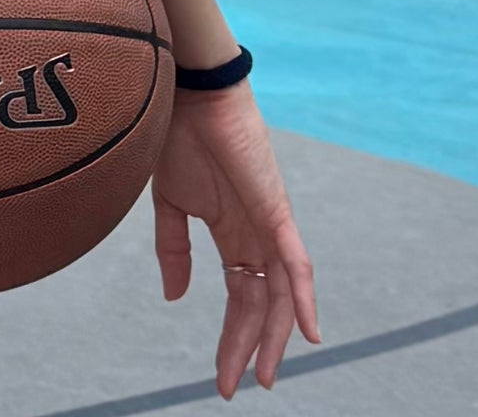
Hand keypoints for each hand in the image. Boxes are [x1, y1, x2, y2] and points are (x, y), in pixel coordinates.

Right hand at [152, 85, 318, 396]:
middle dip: (248, 349)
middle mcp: (253, 236)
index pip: (237, 299)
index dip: (231, 338)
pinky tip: (308, 332)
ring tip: (264, 375)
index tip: (220, 379)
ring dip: (275, 338)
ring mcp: (267, 225)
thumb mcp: (168, 200)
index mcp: (228, 233)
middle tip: (232, 387)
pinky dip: (304, 298)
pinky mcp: (275, 211)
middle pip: (260, 307)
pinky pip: (295, 263)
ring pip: (280, 296)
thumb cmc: (174, 134)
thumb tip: (174, 297)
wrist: (187, 91)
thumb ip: (173, 247)